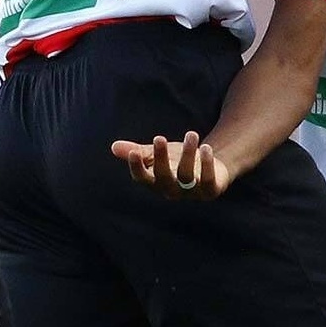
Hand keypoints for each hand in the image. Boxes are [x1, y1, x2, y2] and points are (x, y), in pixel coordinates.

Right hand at [113, 131, 233, 199]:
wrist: (210, 168)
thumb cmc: (178, 161)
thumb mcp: (158, 154)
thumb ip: (138, 151)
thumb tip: (113, 146)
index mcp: (156, 183)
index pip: (143, 179)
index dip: (137, 168)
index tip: (134, 153)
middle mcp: (172, 191)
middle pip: (164, 177)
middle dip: (161, 158)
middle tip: (159, 138)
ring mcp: (192, 193)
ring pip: (187, 176)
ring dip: (188, 154)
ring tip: (191, 134)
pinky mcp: (211, 190)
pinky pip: (209, 180)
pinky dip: (208, 165)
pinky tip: (206, 147)